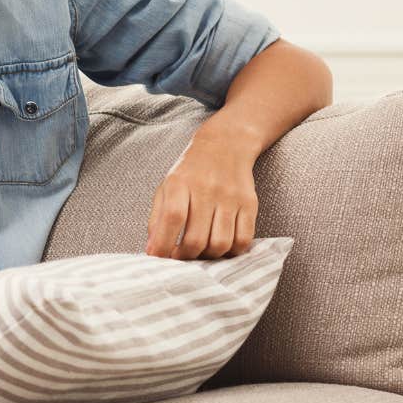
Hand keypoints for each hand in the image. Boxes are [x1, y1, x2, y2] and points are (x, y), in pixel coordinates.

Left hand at [143, 135, 258, 259]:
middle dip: (185, 256)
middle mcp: (206, 190)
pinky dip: (231, 252)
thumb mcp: (166, 188)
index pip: (173, 218)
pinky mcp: (249, 204)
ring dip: (208, 257)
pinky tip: (221, 247)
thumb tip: (153, 251)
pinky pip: (243, 239)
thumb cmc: (190, 173)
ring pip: (220, 244)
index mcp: (180, 183)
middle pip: (196, 238)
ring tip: (200, 252)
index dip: (164, 244)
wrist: (225, 145)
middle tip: (181, 257)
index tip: (159, 258)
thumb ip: (157, 219)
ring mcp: (230, 198)